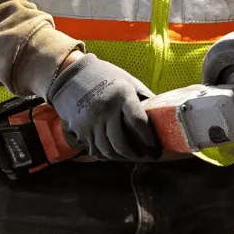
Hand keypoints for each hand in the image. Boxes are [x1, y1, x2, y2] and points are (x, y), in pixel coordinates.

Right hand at [46, 53, 161, 160]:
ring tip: (130, 156)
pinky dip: (105, 155)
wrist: (71, 75)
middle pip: (121, 143)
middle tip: (144, 156)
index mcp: (122, 95)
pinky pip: (95, 150)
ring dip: (121, 158)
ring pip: (108, 151)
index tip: (154, 146)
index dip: (149, 138)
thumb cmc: (105, 76)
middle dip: (135, 155)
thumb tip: (162, 112)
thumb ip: (143, 96)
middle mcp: (106, 109)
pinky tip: (113, 153)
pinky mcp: (80, 128)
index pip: (139, 122)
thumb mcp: (128, 80)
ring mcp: (91, 121)